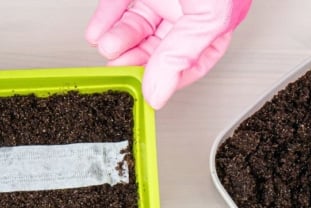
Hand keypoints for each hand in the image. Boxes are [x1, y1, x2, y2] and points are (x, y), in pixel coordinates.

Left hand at [85, 0, 250, 108]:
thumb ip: (181, 54)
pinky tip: (97, 33)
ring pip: (134, 27)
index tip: (146, 92)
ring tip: (109, 48)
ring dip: (118, 42)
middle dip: (135, 61)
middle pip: (156, 48)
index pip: (190, 63)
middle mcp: (186, 10)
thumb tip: (158, 95)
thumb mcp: (208, 15)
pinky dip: (104, 20)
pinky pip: (116, 4)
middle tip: (119, 69)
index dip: (167, 80)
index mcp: (212, 21)